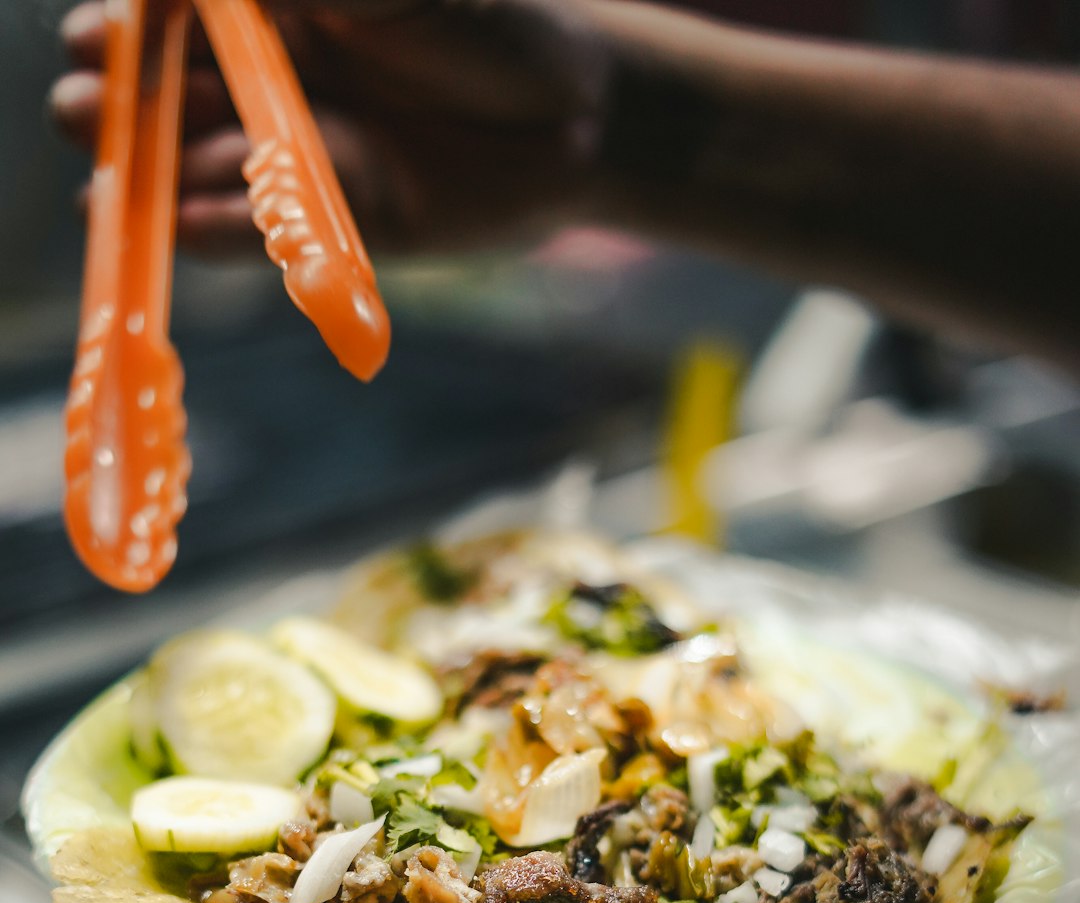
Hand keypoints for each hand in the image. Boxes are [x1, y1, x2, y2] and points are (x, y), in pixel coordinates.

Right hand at [50, 0, 609, 257]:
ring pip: (195, 169)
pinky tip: (176, 228)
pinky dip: (213, 236)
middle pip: (158, 95)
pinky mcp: (323, 228)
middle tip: (90, 109)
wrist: (569, 122)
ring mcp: (288, 161)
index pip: (168, 16)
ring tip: (110, 183)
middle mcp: (264, 85)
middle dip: (115, 104)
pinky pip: (253, 237)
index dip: (128, 25)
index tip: (107, 33)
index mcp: (269, 13)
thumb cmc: (485, 27)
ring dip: (149, 176)